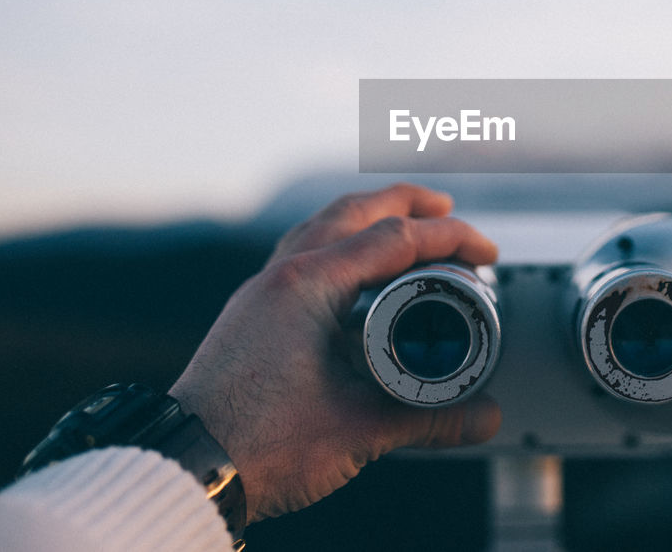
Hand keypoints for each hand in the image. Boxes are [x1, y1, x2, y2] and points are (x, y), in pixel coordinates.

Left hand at [169, 183, 501, 521]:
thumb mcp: (359, 430)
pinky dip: (340, 242)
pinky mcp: (255, 311)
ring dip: (370, 218)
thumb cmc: (255, 444)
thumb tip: (482, 416)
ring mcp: (264, 290)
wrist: (186, 466)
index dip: (451, 239)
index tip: (485, 254)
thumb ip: (429, 419)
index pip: (397, 239)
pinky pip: (304, 251)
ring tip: (404, 225)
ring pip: (325, 226)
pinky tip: (353, 268)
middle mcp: (283, 275)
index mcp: (309, 286)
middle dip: (408, 204)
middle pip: (356, 212)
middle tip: (448, 210)